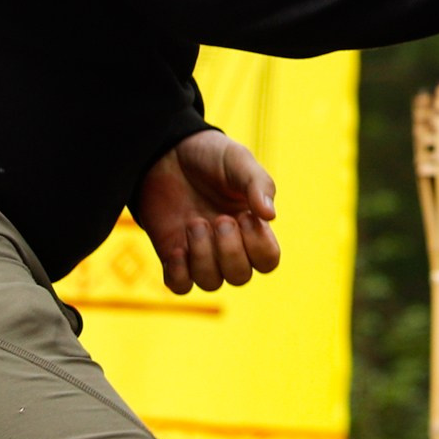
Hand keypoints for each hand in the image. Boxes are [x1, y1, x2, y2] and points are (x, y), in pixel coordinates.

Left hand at [132, 129, 281, 293]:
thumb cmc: (209, 156)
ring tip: (194, 223)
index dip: (259, 247)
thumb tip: (271, 216)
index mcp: (251, 225)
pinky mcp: (172, 255)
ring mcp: (199, 252)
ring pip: (211, 283)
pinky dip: (179, 273)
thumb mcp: (238, 161)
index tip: (245, 216)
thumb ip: (258, 184)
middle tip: (218, 219)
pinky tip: (177, 247)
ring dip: (203, 256)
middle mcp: (228, 244)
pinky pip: (179, 286)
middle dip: (229, 251)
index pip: (268, 260)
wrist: (167, 152)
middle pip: (240, 277)